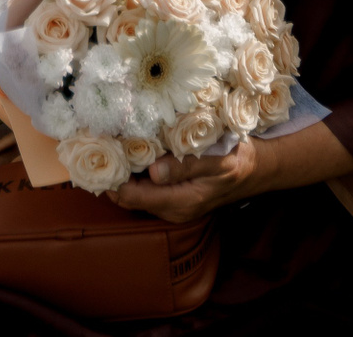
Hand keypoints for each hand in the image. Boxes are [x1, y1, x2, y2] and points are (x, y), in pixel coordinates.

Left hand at [107, 138, 262, 222]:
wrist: (257, 171)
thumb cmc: (238, 162)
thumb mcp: (217, 162)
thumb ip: (185, 168)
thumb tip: (153, 172)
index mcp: (180, 202)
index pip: (131, 196)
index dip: (111, 176)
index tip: (99, 150)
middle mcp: (171, 209)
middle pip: (126, 197)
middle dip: (111, 173)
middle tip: (95, 142)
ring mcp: (171, 205)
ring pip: (133, 192)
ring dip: (120, 171)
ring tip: (106, 144)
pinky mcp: (173, 196)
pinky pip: (144, 188)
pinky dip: (133, 172)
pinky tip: (128, 151)